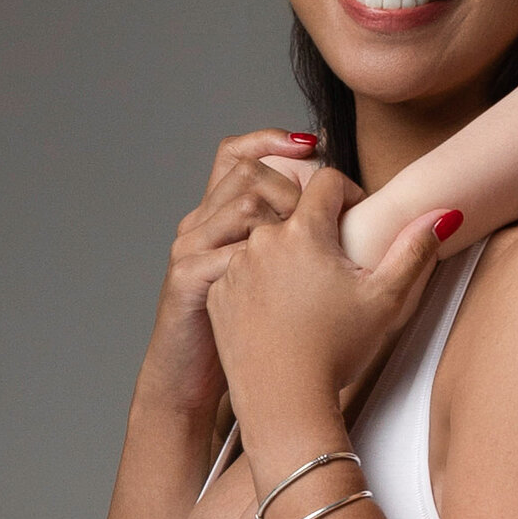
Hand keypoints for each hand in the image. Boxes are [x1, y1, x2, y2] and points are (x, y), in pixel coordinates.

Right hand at [135, 129, 327, 423]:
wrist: (188, 378)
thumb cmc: (234, 328)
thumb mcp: (256, 275)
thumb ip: (280, 240)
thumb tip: (331, 211)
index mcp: (214, 217)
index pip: (235, 153)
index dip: (272, 140)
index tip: (315, 144)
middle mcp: (198, 225)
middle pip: (247, 172)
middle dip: (295, 186)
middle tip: (325, 214)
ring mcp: (190, 250)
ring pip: (244, 204)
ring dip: (288, 218)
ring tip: (313, 246)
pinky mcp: (187, 278)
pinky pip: (233, 251)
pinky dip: (269, 258)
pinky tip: (293, 277)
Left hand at [206, 170, 455, 440]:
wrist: (284, 402)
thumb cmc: (335, 352)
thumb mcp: (386, 299)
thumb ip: (414, 249)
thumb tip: (444, 212)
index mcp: (302, 231)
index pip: (327, 182)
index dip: (348, 194)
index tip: (356, 219)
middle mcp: (262, 240)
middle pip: (293, 210)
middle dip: (316, 227)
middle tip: (333, 266)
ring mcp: (234, 266)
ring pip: (265, 240)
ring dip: (286, 253)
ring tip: (306, 292)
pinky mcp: (217, 292)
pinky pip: (241, 270)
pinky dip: (259, 280)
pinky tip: (278, 311)